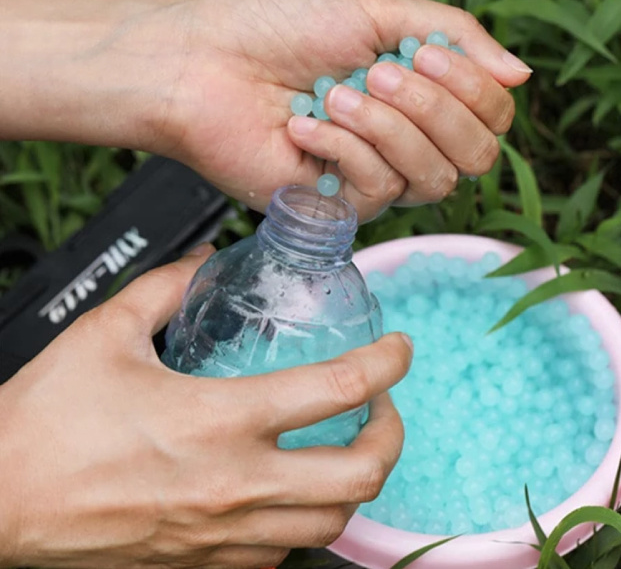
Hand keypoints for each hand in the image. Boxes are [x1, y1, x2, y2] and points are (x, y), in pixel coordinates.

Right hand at [0, 246, 411, 568]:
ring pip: (332, 524)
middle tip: (382, 405)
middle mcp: (235, 483)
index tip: (399, 348)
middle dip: (392, 435)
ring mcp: (224, 533)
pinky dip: (306, 519)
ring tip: (348, 445)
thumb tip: (204, 257)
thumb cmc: (47, 421)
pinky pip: (282, 553)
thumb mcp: (108, 332)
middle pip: (361, 475)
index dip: (387, 363)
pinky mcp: (203, 562)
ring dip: (356, 481)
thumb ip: (166, 285)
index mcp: (220, 418)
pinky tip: (292, 488)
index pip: (338, 388)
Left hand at [157, 0, 530, 219]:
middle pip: (476, 156)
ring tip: (335, 96)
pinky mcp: (339, 207)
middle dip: (434, 110)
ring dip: (389, 129)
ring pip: (434, 179)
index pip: (492, 115)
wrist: (204, 63)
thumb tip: (522, 75)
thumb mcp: (374, 11)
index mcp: (421, 92)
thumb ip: (452, 36)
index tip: (423, 52)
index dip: (474, 90)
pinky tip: (304, 125)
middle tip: (379, 73)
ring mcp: (375, 177)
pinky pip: (380, 192)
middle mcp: (406, 140)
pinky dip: (345, 149)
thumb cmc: (279, 26)